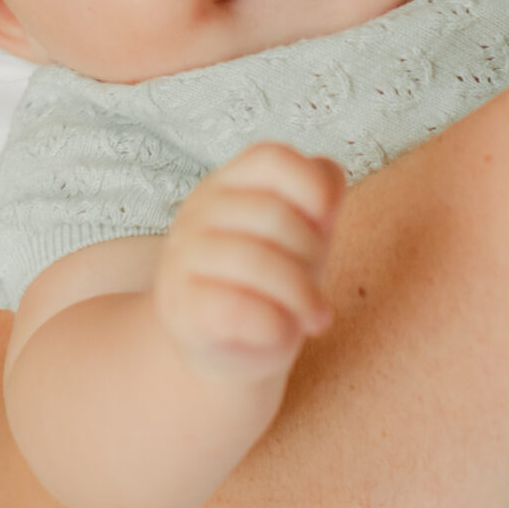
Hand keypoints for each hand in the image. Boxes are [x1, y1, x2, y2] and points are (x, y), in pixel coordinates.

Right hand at [154, 142, 341, 383]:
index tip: (327, 222)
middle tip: (316, 284)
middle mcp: (199, 211)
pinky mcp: (180, 308)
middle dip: (312, 254)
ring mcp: (183, 258)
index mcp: (230, 183)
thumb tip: (328, 192)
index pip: (273, 158)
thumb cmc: (271, 282)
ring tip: (314, 316)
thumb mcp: (301, 232)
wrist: (227, 348)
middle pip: (274, 215)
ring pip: (256, 263)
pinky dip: (275, 326)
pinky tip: (282, 333)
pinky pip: (236, 309)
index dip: (313, 187)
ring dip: (301, 296)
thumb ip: (319, 198)